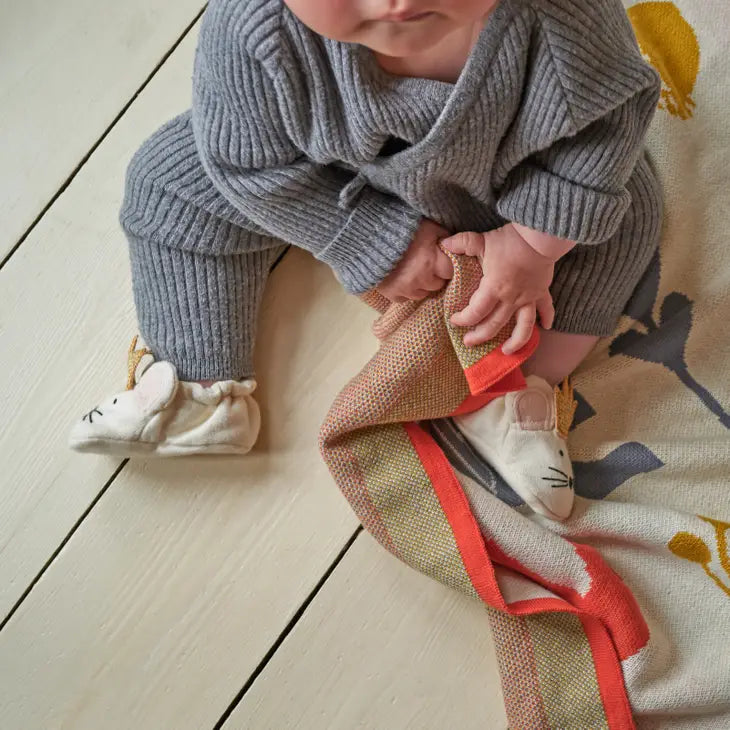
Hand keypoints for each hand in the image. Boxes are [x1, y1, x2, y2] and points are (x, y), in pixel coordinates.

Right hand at [377, 219, 453, 301]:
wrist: (368, 235)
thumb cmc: (402, 228)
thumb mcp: (428, 226)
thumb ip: (444, 238)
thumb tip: (454, 247)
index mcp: (431, 261)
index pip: (451, 271)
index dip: (448, 265)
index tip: (443, 259)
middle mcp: (420, 278)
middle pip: (438, 284)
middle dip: (435, 275)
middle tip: (426, 262)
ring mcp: (405, 289)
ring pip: (423, 294)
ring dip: (421, 284)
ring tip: (413, 269)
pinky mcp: (392, 295)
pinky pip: (406, 298)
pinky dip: (405, 290)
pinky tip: (401, 276)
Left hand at [442, 224, 555, 353]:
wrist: (541, 235)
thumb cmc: (510, 239)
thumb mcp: (481, 240)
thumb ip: (461, 243)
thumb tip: (443, 243)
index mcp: (493, 288)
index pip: (475, 312)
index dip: (463, 319)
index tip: (454, 320)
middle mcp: (510, 298)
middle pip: (494, 325)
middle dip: (480, 336)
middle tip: (468, 342)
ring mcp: (528, 297)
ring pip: (523, 327)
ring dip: (515, 341)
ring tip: (507, 351)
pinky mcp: (541, 291)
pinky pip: (546, 308)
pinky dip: (547, 318)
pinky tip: (546, 327)